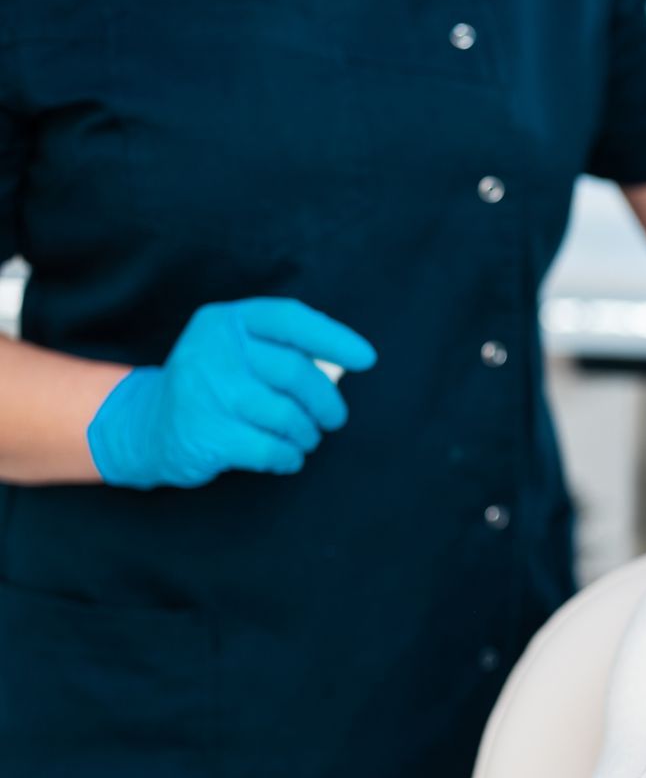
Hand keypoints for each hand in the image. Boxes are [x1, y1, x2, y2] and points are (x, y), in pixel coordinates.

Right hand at [86, 298, 376, 489]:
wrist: (146, 426)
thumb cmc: (213, 386)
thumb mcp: (236, 351)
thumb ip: (281, 348)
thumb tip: (344, 362)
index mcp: (226, 321)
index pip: (291, 320)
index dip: (334, 338)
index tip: (367, 359)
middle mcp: (213, 350)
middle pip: (296, 372)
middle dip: (326, 402)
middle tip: (333, 419)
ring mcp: (205, 392)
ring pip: (287, 416)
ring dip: (307, 434)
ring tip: (304, 438)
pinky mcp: (205, 433)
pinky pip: (271, 449)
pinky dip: (289, 457)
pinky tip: (285, 457)